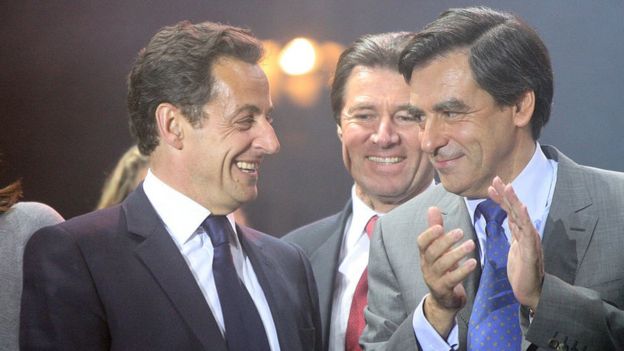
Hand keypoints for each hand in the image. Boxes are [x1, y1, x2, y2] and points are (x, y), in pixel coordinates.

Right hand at [418, 206, 476, 336]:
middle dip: (445, 241)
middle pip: (432, 252)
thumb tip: (432, 207)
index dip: (429, 235)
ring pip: (442, 265)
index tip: (439, 227)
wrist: (444, 299)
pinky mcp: (444, 290)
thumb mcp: (439, 249)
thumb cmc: (443, 269)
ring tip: (471, 244)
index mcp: (425, 255)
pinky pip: (452, 279)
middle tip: (461, 232)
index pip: (421, 243)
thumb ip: (436, 229)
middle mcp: (426, 266)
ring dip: (457, 254)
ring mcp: (434, 279)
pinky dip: (463, 270)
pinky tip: (473, 262)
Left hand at [488, 176, 543, 310]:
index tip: (491, 187)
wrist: (531, 291)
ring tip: (506, 186)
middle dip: (505, 194)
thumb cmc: (522, 272)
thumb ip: (514, 235)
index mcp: (521, 233)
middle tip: (495, 179)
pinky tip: (520, 207)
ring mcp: (531, 240)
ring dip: (513, 201)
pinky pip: (528, 231)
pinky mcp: (531, 249)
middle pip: (515, 209)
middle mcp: (527, 233)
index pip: (509, 212)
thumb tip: (510, 221)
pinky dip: (524, 218)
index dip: (501, 199)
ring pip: (521, 216)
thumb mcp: (514, 249)